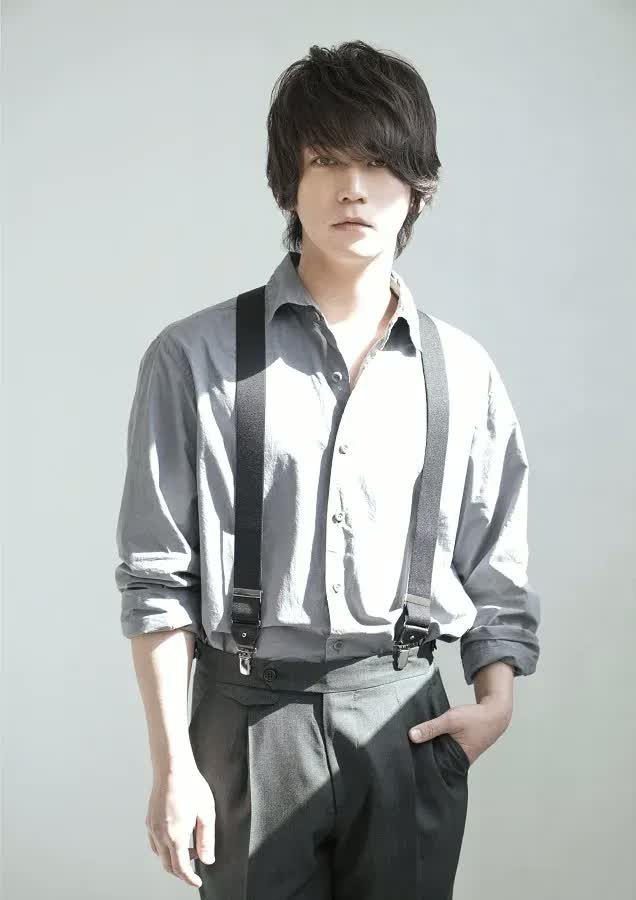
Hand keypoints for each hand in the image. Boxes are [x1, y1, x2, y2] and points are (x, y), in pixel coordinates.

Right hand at [146, 763, 215, 886]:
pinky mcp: (149, 819)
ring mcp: (152, 827)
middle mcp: (160, 834)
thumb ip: (207, 840)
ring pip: (160, 855)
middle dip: (182, 870)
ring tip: (188, 847)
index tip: (197, 882)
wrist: (172, 768)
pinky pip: (155, 842)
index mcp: (175, 836)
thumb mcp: (206, 814)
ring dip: (173, 858)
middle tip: (195, 864)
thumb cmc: (191, 786)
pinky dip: (164, 847)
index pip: (181, 868)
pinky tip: (175, 837)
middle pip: (168, 865)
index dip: (189, 878)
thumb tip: (207, 860)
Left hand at [408, 697, 511, 765]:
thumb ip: (431, 728)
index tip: (406, 759)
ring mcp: (458, 755)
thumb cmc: (476, 719)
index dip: (421, 764)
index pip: (434, 767)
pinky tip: (426, 736)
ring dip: (429, 747)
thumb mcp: (451, 720)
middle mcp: (457, 761)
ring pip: (439, 754)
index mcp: (457, 761)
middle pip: (435, 761)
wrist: (495, 713)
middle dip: (423, 756)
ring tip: (412, 744)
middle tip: (405, 752)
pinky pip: (443, 747)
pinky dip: (436, 742)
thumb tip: (412, 736)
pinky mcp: (458, 747)